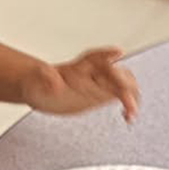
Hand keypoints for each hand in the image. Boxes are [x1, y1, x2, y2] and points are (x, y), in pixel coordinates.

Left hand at [21, 47, 139, 121]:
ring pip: (124, 83)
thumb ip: (46, 78)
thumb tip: (54, 82)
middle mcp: (92, 73)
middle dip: (124, 84)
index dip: (107, 54)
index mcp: (77, 66)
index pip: (95, 58)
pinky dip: (129, 105)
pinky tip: (128, 116)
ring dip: (131, 96)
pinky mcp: (101, 95)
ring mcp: (99, 83)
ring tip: (130, 113)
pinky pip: (122, 96)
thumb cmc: (37, 81)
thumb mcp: (36, 79)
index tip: (118, 53)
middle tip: (127, 103)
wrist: (38, 89)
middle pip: (116, 72)